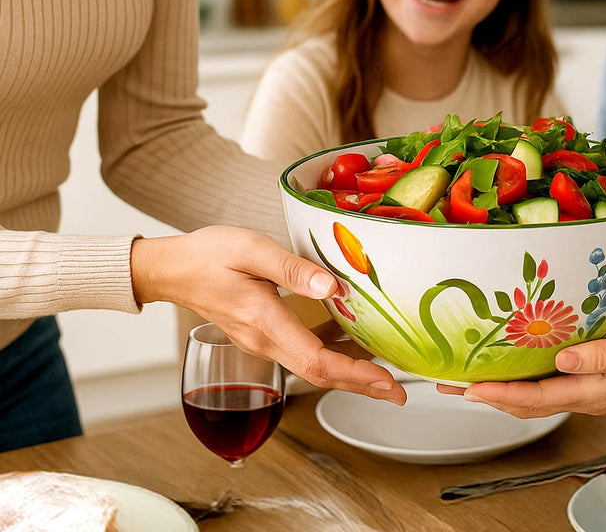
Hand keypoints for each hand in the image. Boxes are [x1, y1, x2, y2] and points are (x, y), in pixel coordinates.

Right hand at [131, 226, 405, 403]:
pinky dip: (331, 360)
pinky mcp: (262, 335)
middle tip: (398, 391)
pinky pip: (301, 355)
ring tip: (383, 376)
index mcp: (264, 321)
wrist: (172, 269)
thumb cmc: (209, 255)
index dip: (355, 375)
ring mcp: (262, 342)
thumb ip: (294, 270)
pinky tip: (351, 350)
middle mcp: (264, 341)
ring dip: (348, 375)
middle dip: (361, 384)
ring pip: (311, 368)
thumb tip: (334, 288)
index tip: (386, 382)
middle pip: (318, 374)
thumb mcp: (252, 250)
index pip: (317, 360)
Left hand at [445, 311, 605, 417]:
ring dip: (500, 390)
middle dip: (487, 395)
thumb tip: (565, 361)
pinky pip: (550, 385)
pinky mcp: (594, 377)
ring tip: (466, 379)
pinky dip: (522, 381)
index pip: (539, 397)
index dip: (500, 393)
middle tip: (449, 384)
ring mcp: (591, 390)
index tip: (468, 386)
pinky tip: (510, 367)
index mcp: (599, 390)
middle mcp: (590, 395)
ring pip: (536, 397)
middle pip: (528, 403)